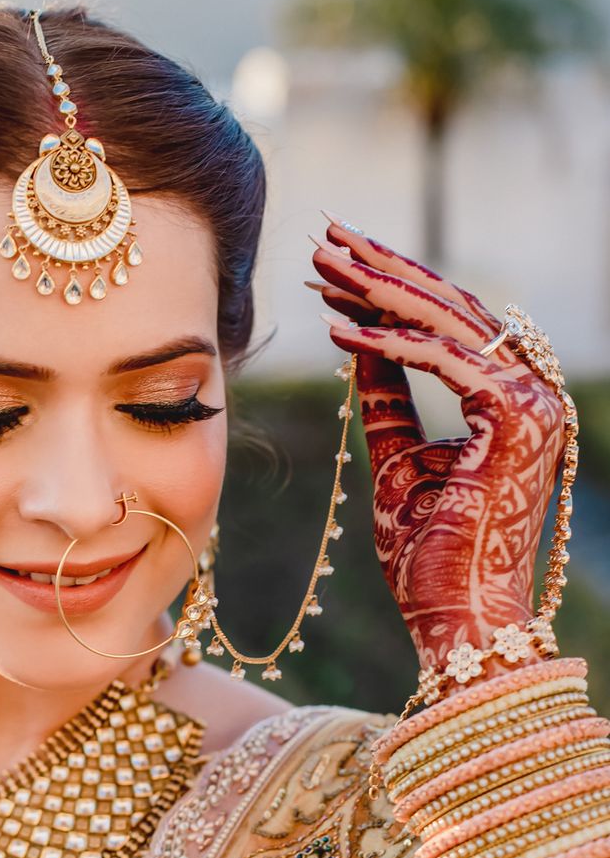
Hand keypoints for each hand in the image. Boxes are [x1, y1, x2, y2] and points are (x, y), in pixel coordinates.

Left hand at [309, 217, 565, 667]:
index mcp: (511, 402)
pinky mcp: (518, 422)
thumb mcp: (397, 461)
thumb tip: (358, 345)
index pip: (449, 326)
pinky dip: (391, 345)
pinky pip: (446, 365)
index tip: (333, 268)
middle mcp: (533, 394)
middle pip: (453, 309)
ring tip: (323, 267)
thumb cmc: (431, 557)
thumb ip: (387, 400)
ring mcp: (534, 405)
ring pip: (451, 323)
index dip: (389, 291)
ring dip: (381, 291)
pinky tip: (342, 330)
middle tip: (326, 238)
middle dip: (383, 271)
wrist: (459, 619)